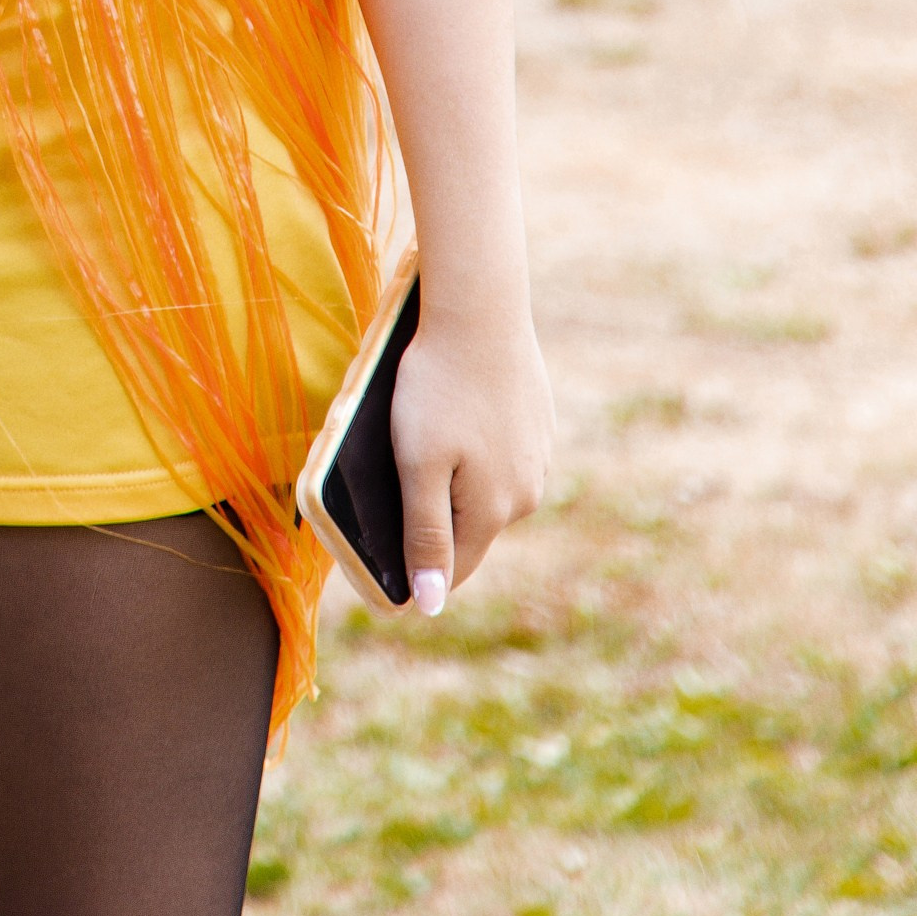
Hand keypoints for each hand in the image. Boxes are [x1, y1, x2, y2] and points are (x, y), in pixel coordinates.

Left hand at [391, 297, 553, 611]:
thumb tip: (430, 605)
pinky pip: (498, 454)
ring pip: (485, 491)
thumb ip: (425, 535)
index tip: (378, 568)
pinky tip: (452, 415)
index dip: (415, 575)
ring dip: (454, 482)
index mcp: (494, 511)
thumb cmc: (437, 387)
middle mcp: (526, 494)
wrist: (480, 310)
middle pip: (469, 530)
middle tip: (392, 482)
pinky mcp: (538, 424)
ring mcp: (538, 458)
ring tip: (419, 441)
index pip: (452, 569)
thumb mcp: (418, 464)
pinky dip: (473, 448)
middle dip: (431, 522)